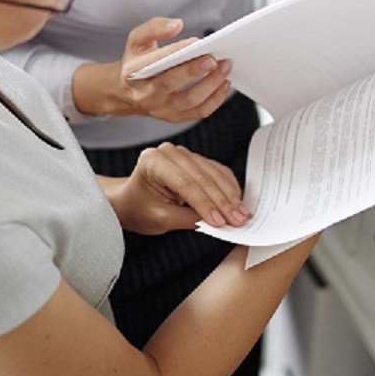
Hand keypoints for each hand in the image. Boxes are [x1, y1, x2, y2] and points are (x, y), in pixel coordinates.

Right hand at [72, 17, 233, 122]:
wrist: (127, 91)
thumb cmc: (137, 62)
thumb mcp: (137, 39)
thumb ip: (154, 27)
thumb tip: (176, 25)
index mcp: (135, 71)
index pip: (155, 61)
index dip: (176, 51)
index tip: (196, 42)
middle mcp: (146, 93)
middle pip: (171, 83)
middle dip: (195, 70)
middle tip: (214, 59)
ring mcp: (161, 108)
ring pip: (189, 100)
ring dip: (211, 84)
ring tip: (225, 67)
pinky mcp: (174, 117)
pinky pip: (198, 112)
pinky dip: (215, 99)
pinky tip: (224, 83)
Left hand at [114, 142, 250, 234]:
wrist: (133, 200)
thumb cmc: (140, 209)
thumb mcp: (160, 219)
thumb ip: (187, 219)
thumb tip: (218, 223)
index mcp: (153, 161)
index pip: (185, 183)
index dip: (205, 203)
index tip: (220, 222)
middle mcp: (170, 152)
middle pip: (202, 177)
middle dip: (222, 201)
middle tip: (238, 220)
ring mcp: (184, 153)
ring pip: (213, 173)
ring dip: (230, 195)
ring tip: (241, 215)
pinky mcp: (196, 159)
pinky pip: (217, 171)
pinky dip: (229, 188)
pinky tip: (237, 202)